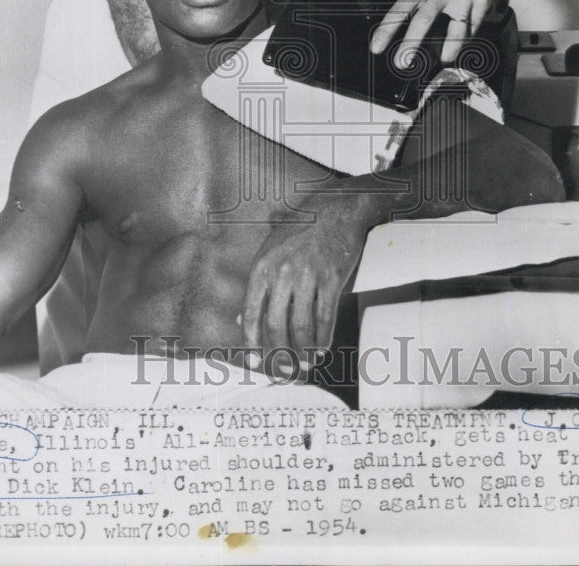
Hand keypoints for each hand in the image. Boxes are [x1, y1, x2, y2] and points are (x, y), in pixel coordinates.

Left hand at [241, 193, 367, 367]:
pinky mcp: (332, 278)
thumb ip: (257, 283)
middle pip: (275, 325)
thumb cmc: (302, 228)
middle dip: (279, 354)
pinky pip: (325, 317)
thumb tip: (241, 317)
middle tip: (283, 370)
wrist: (337, 208)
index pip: (251, 312)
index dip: (251, 341)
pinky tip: (322, 348)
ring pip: (301, 326)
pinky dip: (323, 338)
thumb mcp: (271, 248)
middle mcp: (282, 272)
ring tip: (305, 364)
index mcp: (262, 265)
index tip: (254, 362)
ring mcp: (307, 275)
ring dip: (303, 351)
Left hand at [369, 0, 500, 65]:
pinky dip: (466, 40)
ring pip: (457, 26)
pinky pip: (474, 26)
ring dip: (450, 46)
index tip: (377, 47)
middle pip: (424, 19)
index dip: (387, 28)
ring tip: (444, 60)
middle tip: (402, 62)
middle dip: (411, 43)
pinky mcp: (481, 2)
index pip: (400, 8)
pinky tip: (459, 48)